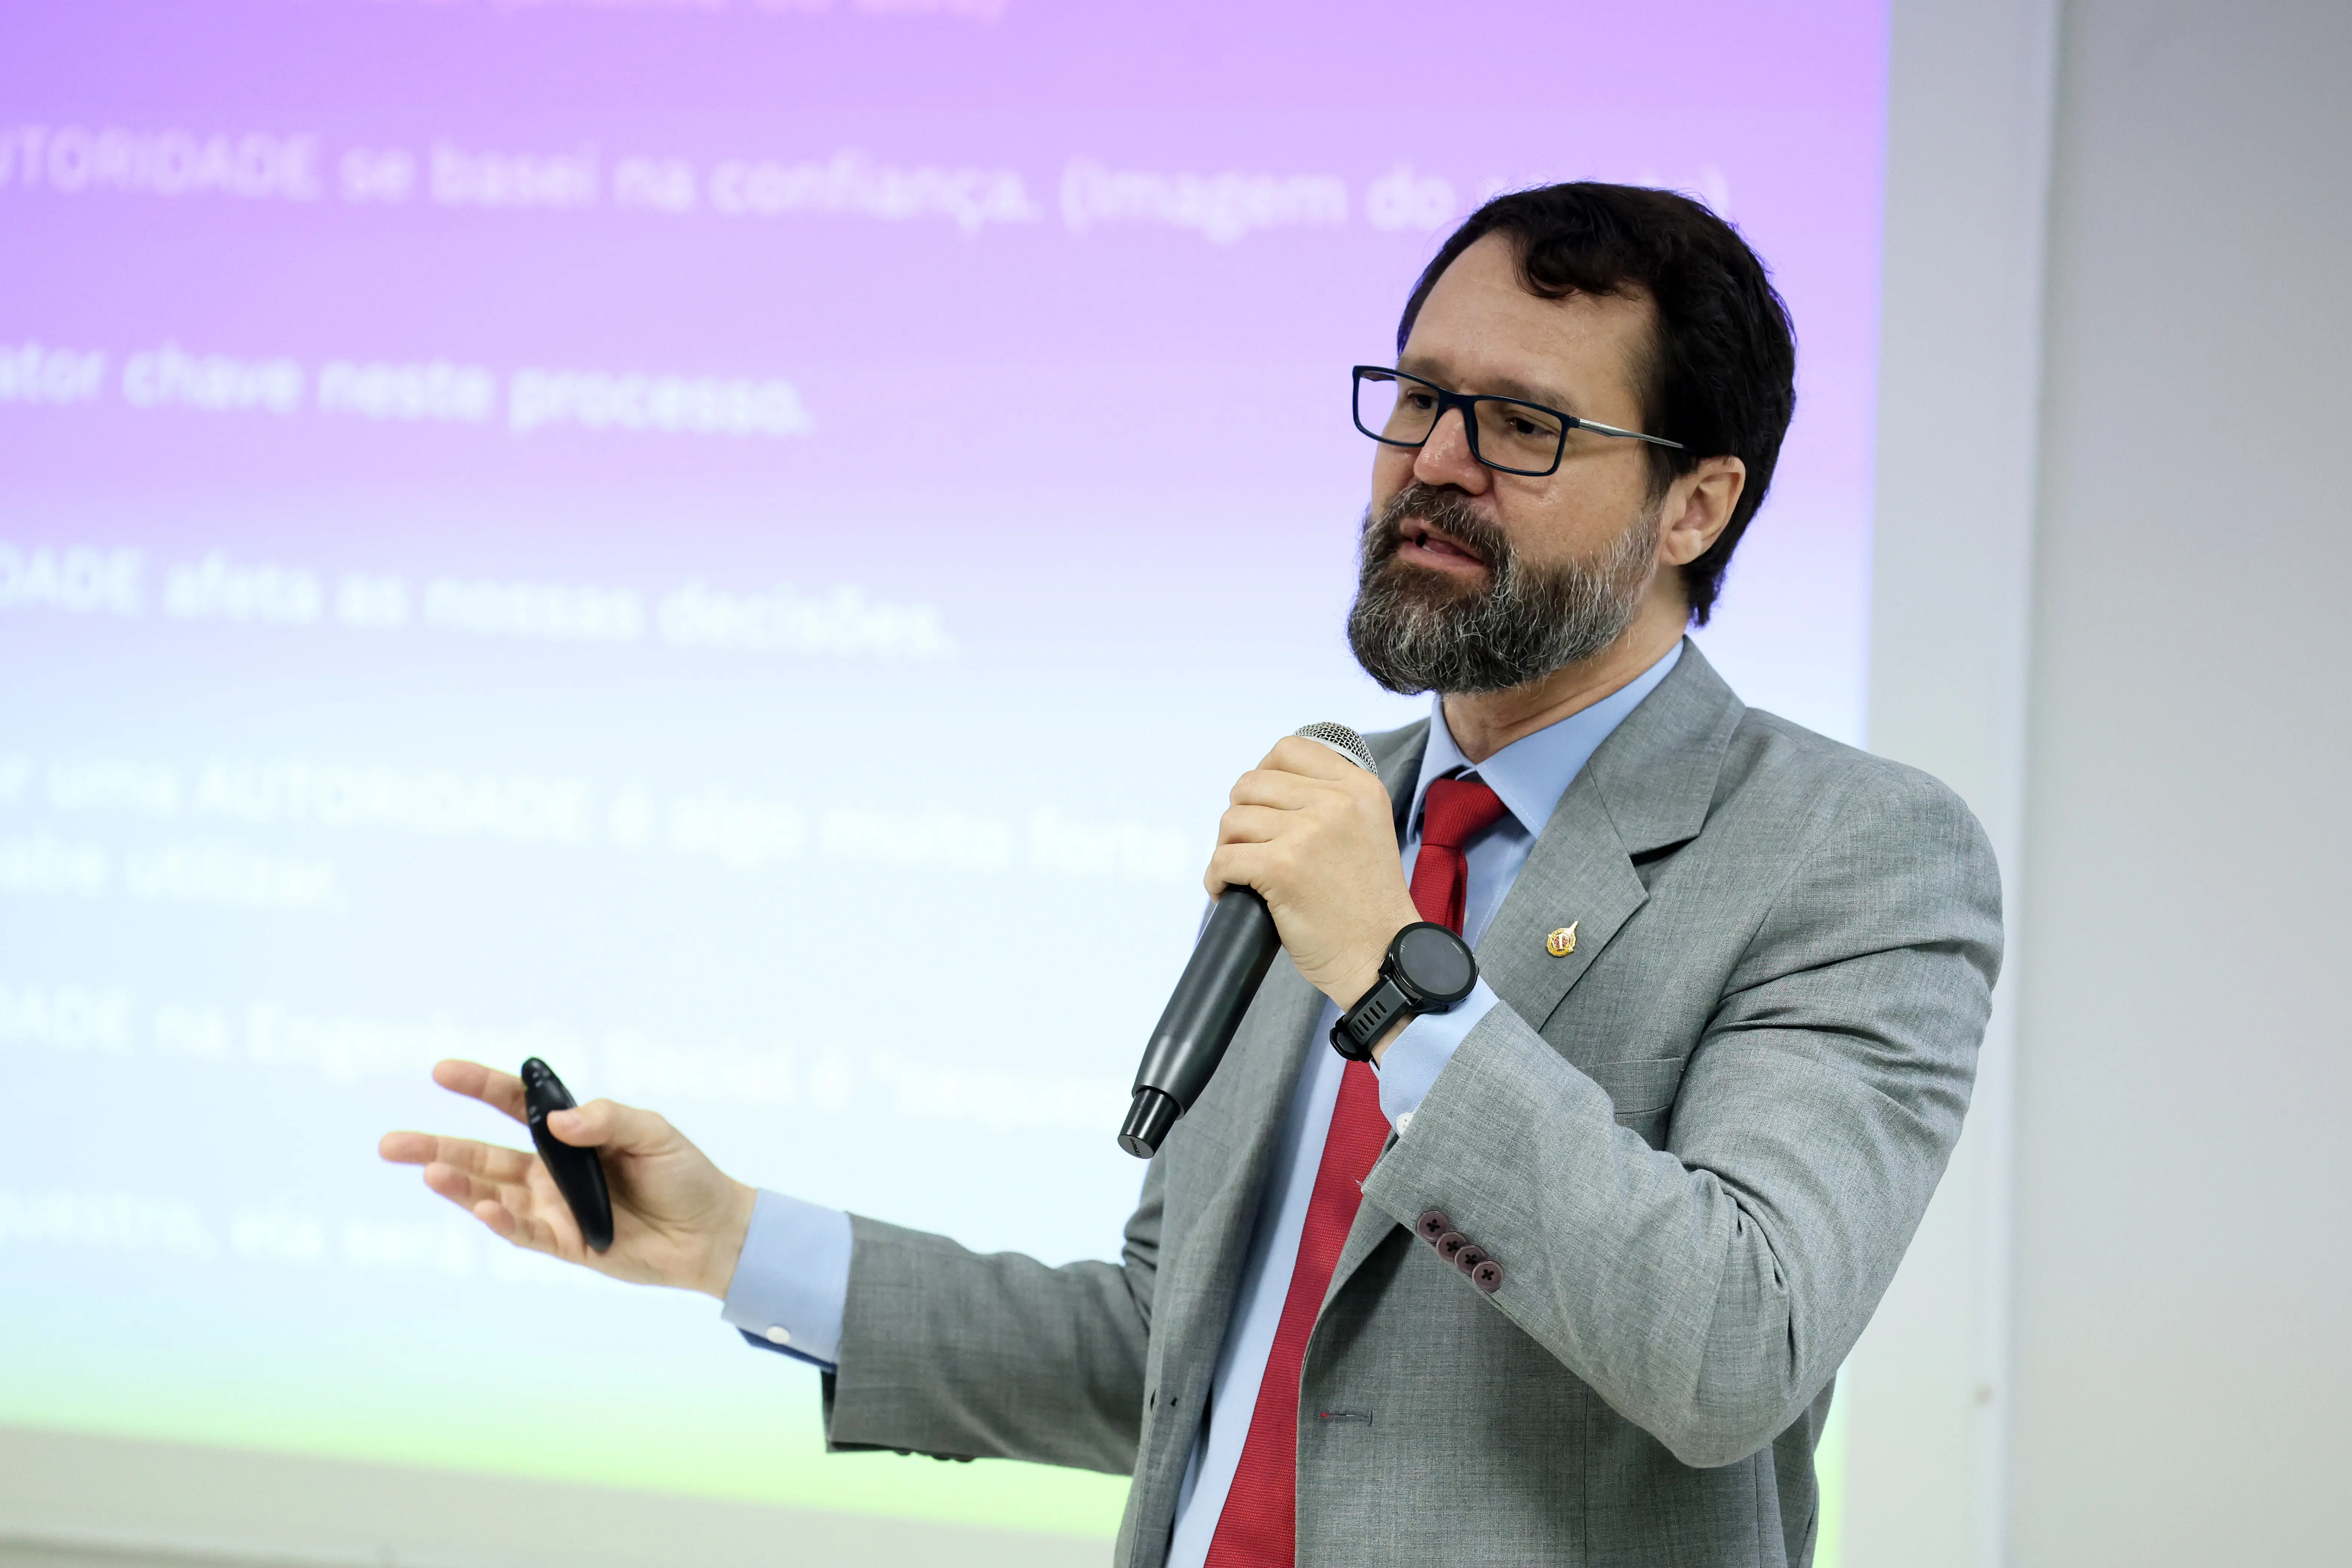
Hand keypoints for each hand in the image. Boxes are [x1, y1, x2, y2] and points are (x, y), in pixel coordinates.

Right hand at [378, 1059, 756, 1298]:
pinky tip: (478, 1207)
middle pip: (482, 1154)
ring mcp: (552, 1208)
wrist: (712, 1230)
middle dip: (437, 1147)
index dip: (479, 1087)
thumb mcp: (653, 1132)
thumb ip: (607, 1119)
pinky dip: (500, 1221)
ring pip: (490, 1194)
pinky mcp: (565, 1243)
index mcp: (569, 1135)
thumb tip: (556, 1121)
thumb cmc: (685, 1173)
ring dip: (457, 1184)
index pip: (514, 1105)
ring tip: (426, 1170)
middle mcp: (550, 1171)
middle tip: (390, 1143)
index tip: (441, 1071)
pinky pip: (524, 1232)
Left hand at [1207, 735, 1422, 1032]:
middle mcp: (1336, 803)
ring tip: (1242, 873)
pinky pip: (1223, 860)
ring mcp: (1308, 833)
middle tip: (1249, 847)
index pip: (1289, 749)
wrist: (1383, 957)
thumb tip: (1265, 790)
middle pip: (1252, 783)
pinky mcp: (1282, 867)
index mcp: (1359, 788)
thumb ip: (1328, 802)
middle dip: (1241, 816)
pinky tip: (1228, 892)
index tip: (1262, 805)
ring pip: (1233, 821)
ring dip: (1228, 848)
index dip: (1264, 774)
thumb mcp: (1365, 830)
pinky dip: (1216, 879)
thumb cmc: (1368, 906)